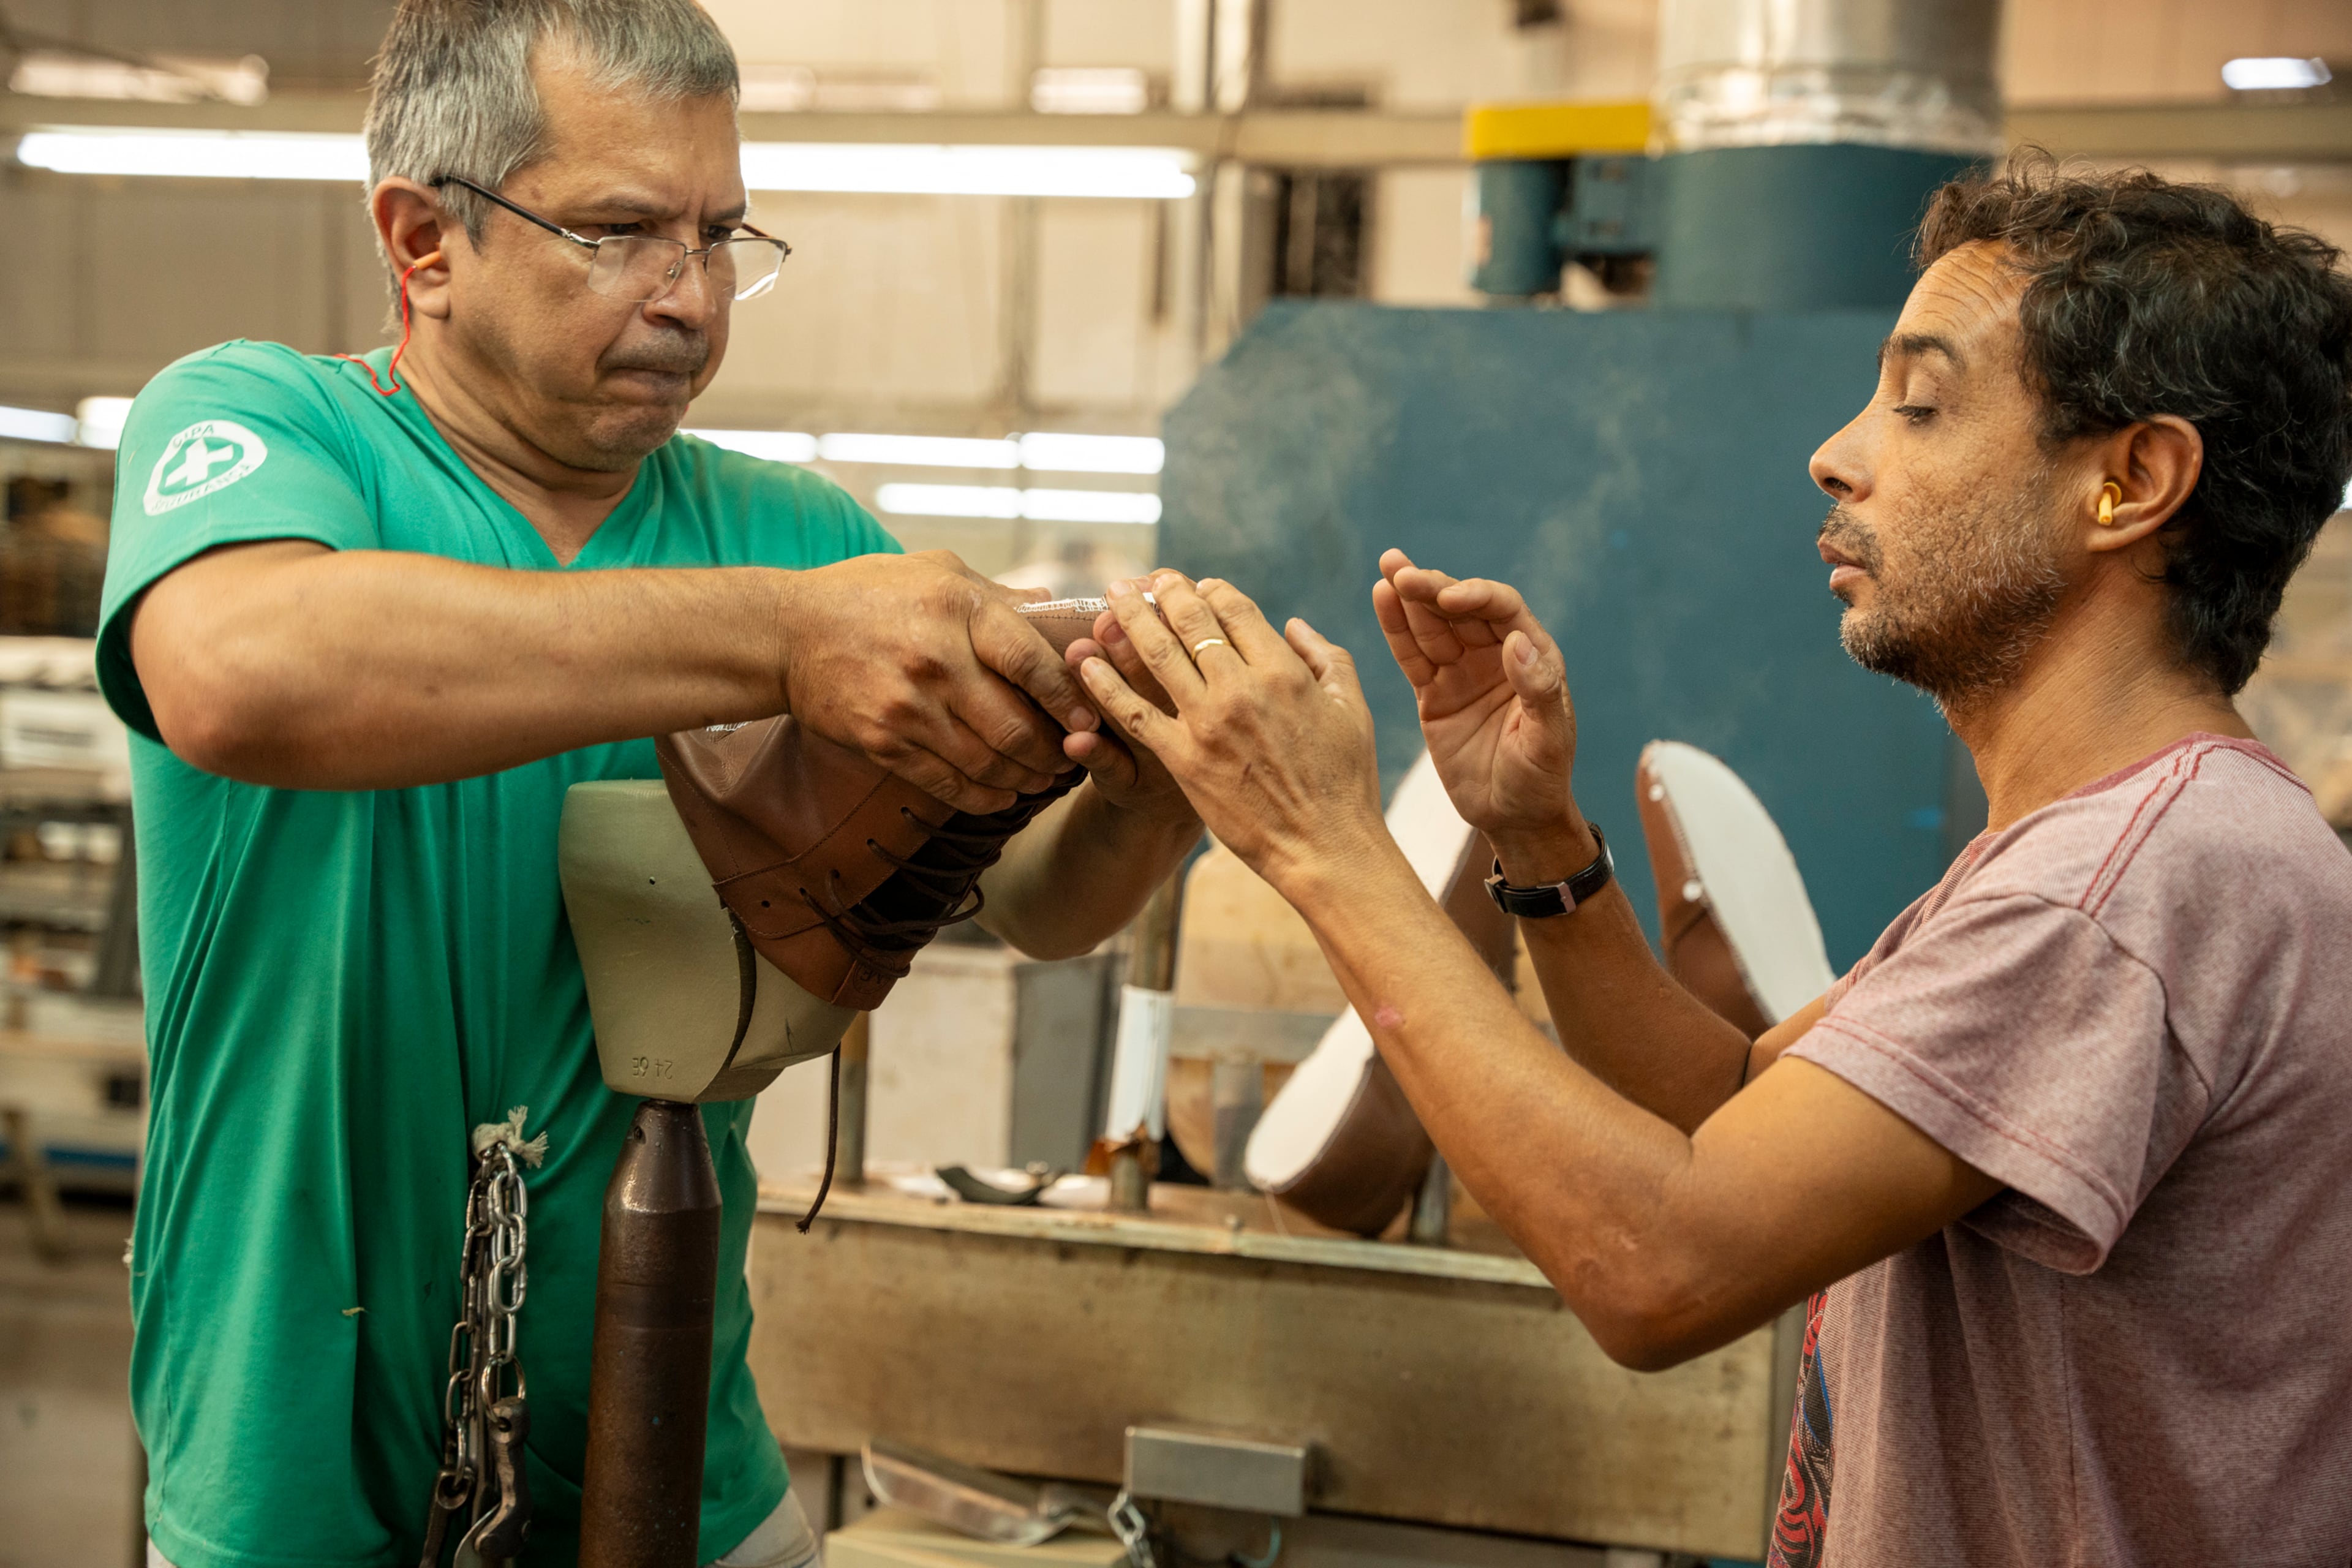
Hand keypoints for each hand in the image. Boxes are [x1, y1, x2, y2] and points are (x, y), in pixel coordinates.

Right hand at [775, 550, 1093, 813]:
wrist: (786, 633)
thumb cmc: (867, 594)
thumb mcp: (935, 571)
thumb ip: (996, 594)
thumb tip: (1053, 608)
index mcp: (956, 610)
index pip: (1030, 662)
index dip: (1067, 697)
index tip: (1089, 717)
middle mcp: (935, 662)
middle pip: (1015, 725)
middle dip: (1054, 750)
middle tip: (1074, 755)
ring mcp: (908, 708)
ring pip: (987, 762)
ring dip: (1026, 778)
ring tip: (1046, 778)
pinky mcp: (883, 743)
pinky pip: (947, 784)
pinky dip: (984, 797)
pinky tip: (1004, 796)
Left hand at [1077, 570, 1384, 894]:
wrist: (1325, 847)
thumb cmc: (1346, 780)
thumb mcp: (1350, 708)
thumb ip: (1326, 657)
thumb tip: (1294, 624)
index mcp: (1284, 672)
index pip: (1236, 609)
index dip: (1212, 589)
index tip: (1198, 584)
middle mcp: (1241, 689)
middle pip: (1191, 622)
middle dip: (1163, 591)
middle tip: (1143, 579)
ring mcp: (1207, 724)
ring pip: (1157, 655)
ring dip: (1128, 618)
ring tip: (1112, 594)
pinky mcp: (1182, 760)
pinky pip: (1132, 713)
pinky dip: (1105, 684)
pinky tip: (1086, 662)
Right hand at [1373, 549, 1591, 867]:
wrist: (1512, 817)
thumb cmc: (1541, 779)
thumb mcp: (1548, 740)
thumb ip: (1538, 690)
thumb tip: (1517, 641)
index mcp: (1534, 656)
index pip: (1503, 611)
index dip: (1477, 597)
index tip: (1450, 597)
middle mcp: (1496, 655)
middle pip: (1461, 610)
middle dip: (1433, 589)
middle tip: (1403, 572)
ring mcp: (1462, 672)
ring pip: (1433, 626)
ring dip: (1410, 597)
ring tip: (1389, 568)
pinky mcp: (1434, 693)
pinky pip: (1413, 655)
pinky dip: (1397, 629)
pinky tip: (1382, 597)